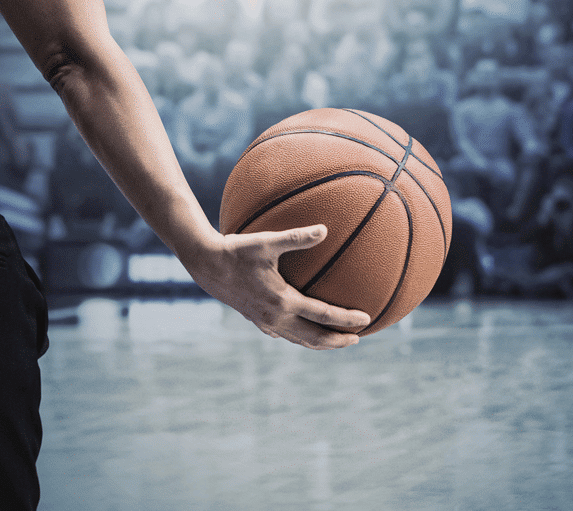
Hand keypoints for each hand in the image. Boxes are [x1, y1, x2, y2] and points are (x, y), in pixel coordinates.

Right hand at [181, 224, 368, 349]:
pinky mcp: (256, 320)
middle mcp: (275, 317)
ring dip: (319, 343)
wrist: (205, 265)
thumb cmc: (236, 250)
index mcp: (283, 301)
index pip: (323, 315)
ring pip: (298, 340)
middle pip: (313, 337)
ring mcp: (265, 322)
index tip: (366, 320)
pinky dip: (299, 337)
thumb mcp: (267, 241)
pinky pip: (283, 335)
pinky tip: (303, 333)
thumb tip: (325, 229)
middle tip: (357, 339)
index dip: (347, 319)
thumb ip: (297, 237)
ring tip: (336, 341)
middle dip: (336, 341)